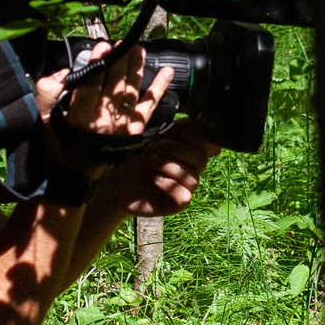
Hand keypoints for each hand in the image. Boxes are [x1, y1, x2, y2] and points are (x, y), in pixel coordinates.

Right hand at [45, 42, 175, 163]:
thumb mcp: (41, 123)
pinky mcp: (133, 133)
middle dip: (120, 62)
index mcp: (80, 120)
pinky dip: (159, 89)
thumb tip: (62, 74)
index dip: (98, 65)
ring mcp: (122, 129)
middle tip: (123, 43)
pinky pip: (149, 108)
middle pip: (115, 86)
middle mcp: (104, 124)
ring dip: (137, 70)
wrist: (71, 179)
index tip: (102, 46)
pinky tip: (168, 73)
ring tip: (139, 50)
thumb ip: (47, 96)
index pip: (91, 86)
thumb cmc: (54, 149)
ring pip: (132, 92)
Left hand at [100, 133, 219, 216]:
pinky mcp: (177, 203)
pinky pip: (185, 195)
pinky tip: (156, 181)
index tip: (184, 134)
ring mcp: (184, 188)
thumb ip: (177, 127)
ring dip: (171, 166)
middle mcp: (190, 169)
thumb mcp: (154, 136)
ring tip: (151, 161)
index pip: (209, 145)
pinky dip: (170, 185)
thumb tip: (200, 121)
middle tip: (157, 147)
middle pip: (202, 159)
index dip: (201, 139)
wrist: (115, 180)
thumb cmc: (133, 156)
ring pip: (194, 178)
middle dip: (179, 150)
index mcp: (187, 151)